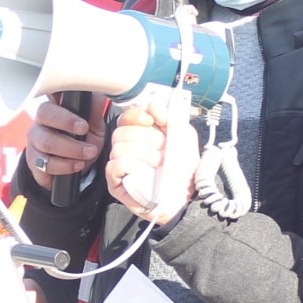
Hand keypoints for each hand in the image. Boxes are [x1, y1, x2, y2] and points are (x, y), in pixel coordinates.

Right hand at [24, 96, 103, 190]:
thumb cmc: (83, 142)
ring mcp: (34, 142)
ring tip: (89, 152)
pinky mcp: (33, 162)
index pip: (51, 94)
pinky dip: (65, 165)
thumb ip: (95, 113)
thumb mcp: (94, 128)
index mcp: (55, 108)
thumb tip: (99, 97)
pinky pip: (46, 163)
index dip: (58, 94)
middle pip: (45, 113)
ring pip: (47, 141)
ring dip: (71, 148)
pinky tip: (78, 165)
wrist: (76, 169)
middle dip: (67, 121)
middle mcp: (41, 122)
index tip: (74, 101)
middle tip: (84, 129)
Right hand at [105, 93, 197, 223]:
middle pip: (121, 131)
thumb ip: (170, 118)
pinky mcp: (116, 184)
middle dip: (145, 137)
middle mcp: (127, 149)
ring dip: (143, 152)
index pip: (126, 117)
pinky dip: (131, 165)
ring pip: (119, 147)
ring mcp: (120, 166)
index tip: (152, 120)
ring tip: (160, 162)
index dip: (136, 115)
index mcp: (141, 136)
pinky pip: (115, 166)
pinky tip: (145, 171)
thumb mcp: (183, 138)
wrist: (188, 198)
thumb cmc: (184, 171)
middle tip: (162, 147)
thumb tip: (153, 104)